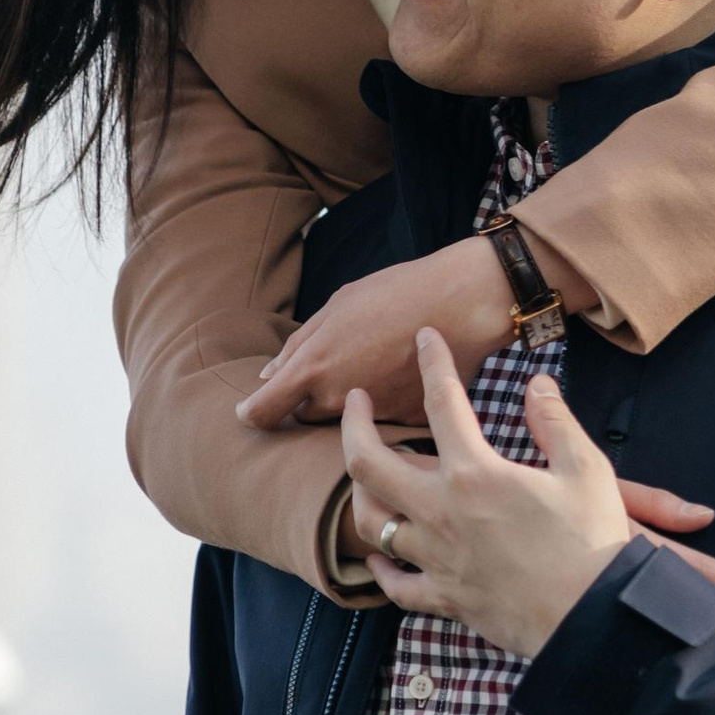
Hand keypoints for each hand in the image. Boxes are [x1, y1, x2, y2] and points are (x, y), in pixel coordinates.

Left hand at [239, 237, 512, 430]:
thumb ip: (298, 345)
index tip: (251, 410)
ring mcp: (374, 415)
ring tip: (377, 362)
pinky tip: (403, 371)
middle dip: (310, 399)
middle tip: (337, 364)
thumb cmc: (396, 293)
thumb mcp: (337, 306)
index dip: (251, 413)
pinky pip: (383, 420)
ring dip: (350, 402)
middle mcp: (338, 400)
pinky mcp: (406, 421)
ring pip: (346, 422)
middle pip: (306, 416)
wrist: (463, 303)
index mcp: (312, 368)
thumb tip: (269, 376)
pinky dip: (386, 402)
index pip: (262, 412)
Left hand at [344, 332, 634, 656]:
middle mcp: (441, 514)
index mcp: (475, 474)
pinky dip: (381, 568)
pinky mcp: (445, 598)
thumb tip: (537, 384)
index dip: (432, 362)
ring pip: (371, 521)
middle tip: (354, 401)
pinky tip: (379, 555)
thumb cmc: (595, 543)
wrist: (594, 620)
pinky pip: (396, 585)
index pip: (442, 402)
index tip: (424, 338)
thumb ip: (555, 422)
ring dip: (361, 492)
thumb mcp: (586, 469)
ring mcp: (437, 559)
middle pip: (368, 462)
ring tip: (366, 473)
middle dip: (353, 423)